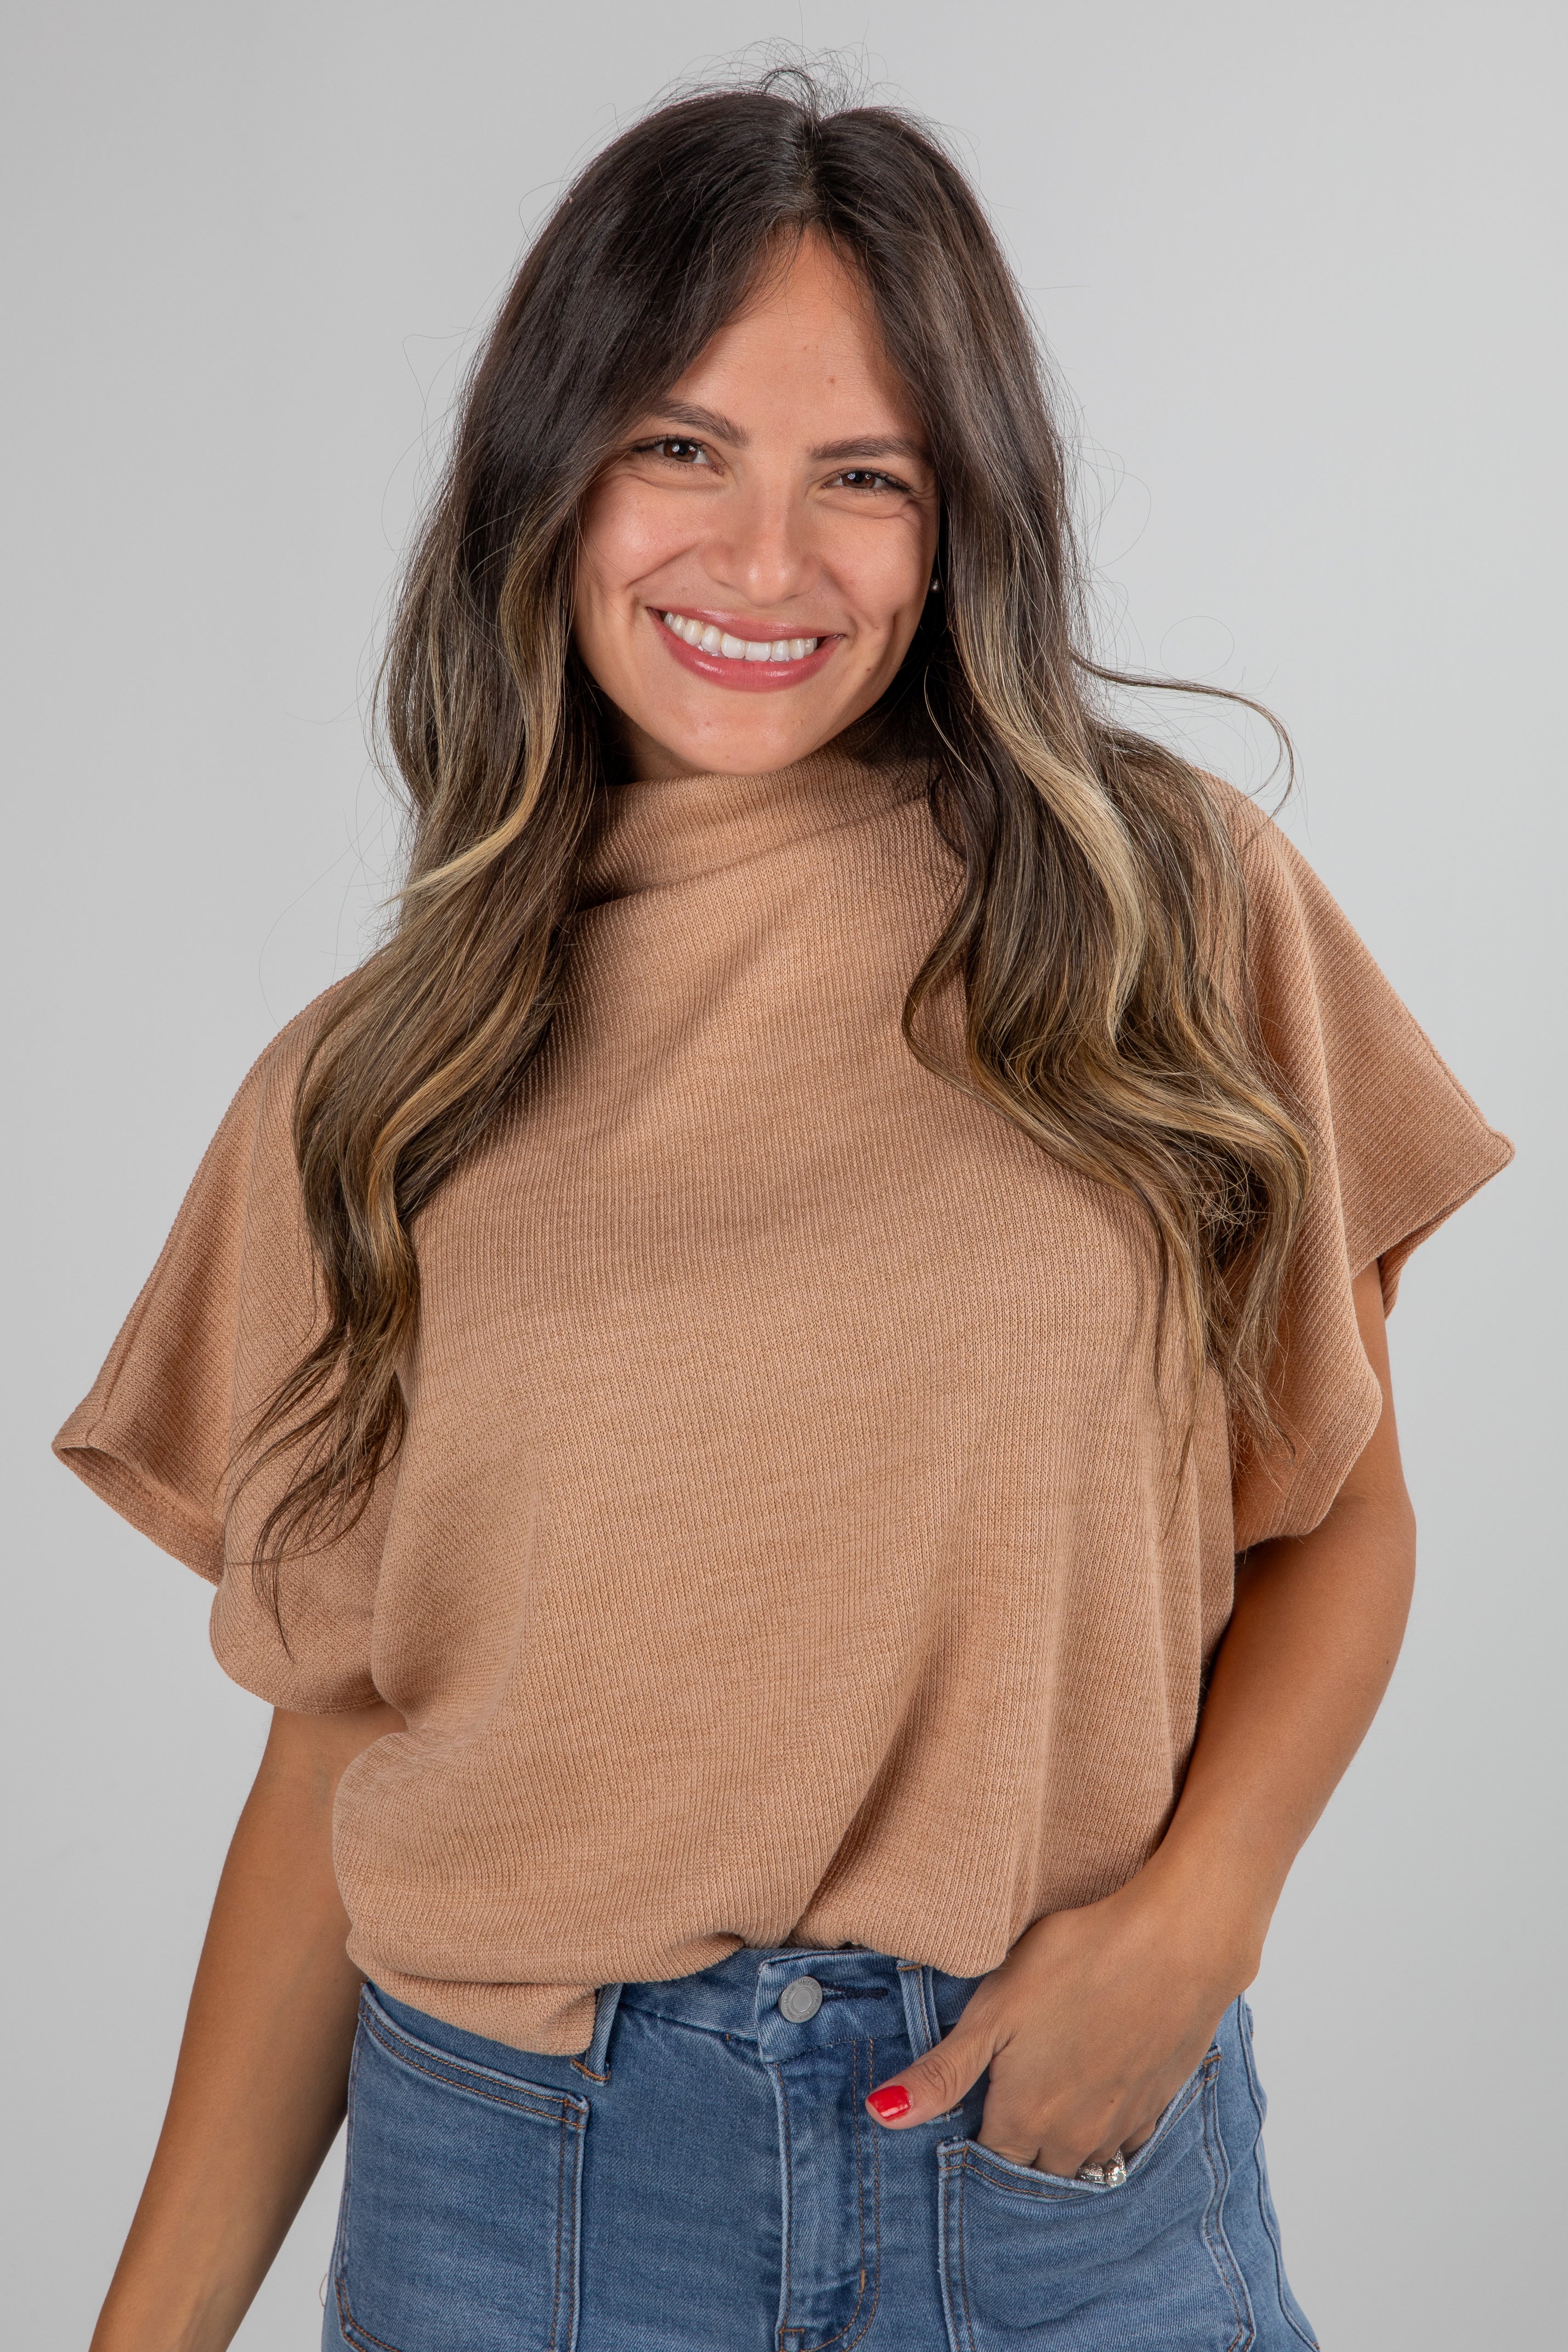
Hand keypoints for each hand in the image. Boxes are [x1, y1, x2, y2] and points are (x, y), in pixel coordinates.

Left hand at [864, 1871, 1256, 2174]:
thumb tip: (879, 2115)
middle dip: (1014, 2150)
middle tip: (1001, 2107)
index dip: (970, 2140)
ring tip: (1044, 2107)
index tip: (963, 2115)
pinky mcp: (1157, 2103)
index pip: (986, 2161)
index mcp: (1026, 2119)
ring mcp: (1121, 2124)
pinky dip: (1105, 2133)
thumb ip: (941, 2072)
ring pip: (1080, 2161)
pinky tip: (1095, 2097)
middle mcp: (1074, 2138)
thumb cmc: (1079, 1962)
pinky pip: (1123, 2142)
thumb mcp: (994, 2009)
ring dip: (1059, 2148)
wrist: (1179, 1943)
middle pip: (1033, 2168)